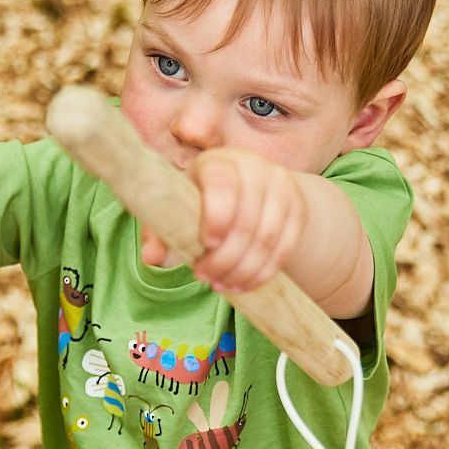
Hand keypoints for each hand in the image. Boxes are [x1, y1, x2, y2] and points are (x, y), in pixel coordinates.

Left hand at [142, 146, 306, 293]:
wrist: (252, 193)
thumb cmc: (202, 204)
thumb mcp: (179, 213)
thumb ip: (161, 234)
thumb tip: (151, 258)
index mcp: (218, 162)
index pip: (222, 183)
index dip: (217, 216)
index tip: (208, 245)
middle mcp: (253, 168)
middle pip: (246, 220)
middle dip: (225, 258)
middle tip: (205, 278)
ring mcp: (279, 187)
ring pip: (267, 238)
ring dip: (243, 270)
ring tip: (222, 285)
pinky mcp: (296, 209)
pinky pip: (284, 247)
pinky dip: (263, 272)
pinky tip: (243, 284)